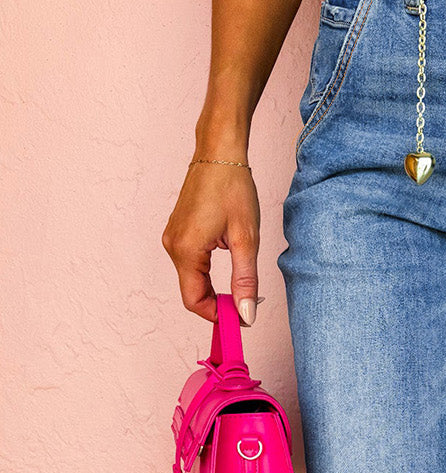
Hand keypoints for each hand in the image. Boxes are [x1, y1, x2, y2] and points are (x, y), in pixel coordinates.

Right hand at [162, 158, 261, 325]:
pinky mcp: (178, 232)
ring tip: (240, 282)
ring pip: (192, 279)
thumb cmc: (233, 189)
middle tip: (246, 305)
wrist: (219, 153)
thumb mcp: (246, 239)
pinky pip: (191, 263)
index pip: (194, 301)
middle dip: (217, 303)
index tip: (242, 319)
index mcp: (186, 250)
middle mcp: (172, 246)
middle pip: (192, 292)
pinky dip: (209, 273)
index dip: (217, 316)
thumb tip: (246, 314)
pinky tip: (229, 261)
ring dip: (214, 288)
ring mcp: (173, 238)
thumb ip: (245, 280)